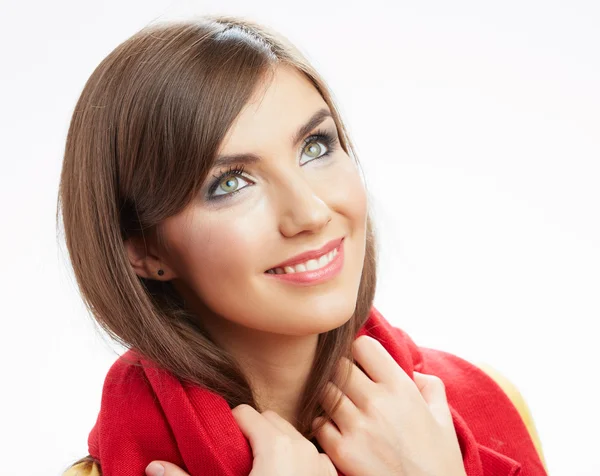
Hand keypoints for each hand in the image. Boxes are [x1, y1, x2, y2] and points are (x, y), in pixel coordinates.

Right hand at [145, 405, 337, 475]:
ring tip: (256, 472)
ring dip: (275, 446)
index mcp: (276, 444)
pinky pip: (311, 456)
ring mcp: (321, 462)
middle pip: (270, 420)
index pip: (245, 413)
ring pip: (292, 436)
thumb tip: (153, 466)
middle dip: (251, 434)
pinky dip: (297, 461)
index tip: (218, 445)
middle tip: (234, 461)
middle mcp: (303, 446)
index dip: (228, 426)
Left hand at [312, 335, 465, 475]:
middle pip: (338, 366)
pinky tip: (338, 432)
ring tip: (343, 410)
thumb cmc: (438, 460)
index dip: (360, 352)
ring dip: (330, 398)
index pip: (362, 345)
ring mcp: (357, 426)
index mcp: (401, 388)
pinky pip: (318, 423)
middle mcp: (377, 402)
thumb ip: (429, 385)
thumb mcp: (443, 417)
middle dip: (342, 374)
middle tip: (349, 388)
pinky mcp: (342, 451)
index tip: (362, 364)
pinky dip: (324, 425)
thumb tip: (412, 370)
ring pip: (324, 392)